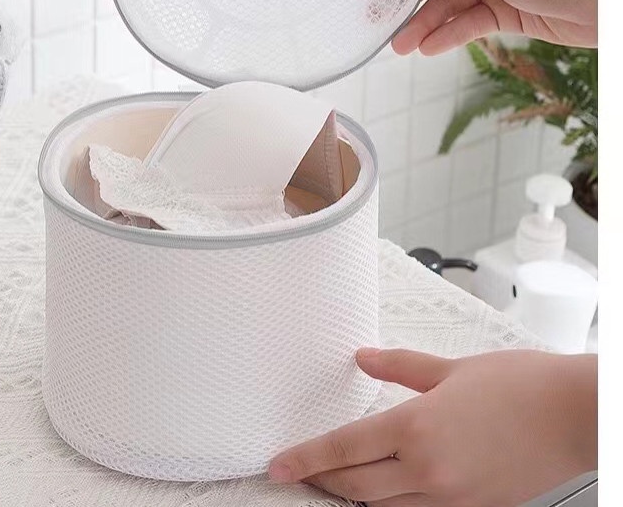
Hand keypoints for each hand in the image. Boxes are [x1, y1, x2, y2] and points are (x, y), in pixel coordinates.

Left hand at [268, 348, 596, 506]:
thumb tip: (364, 357)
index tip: (277, 466)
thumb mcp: (450, 368)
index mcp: (417, 429)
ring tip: (332, 478)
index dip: (305, 458)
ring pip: (382, 505)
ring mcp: (450, 497)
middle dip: (320, 479)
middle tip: (297, 471)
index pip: (344, 448)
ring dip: (352, 493)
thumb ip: (400, 366)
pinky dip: (390, 501)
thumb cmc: (518, 386)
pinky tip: (383, 486)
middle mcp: (428, 471)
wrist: (573, 417)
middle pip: (354, 485)